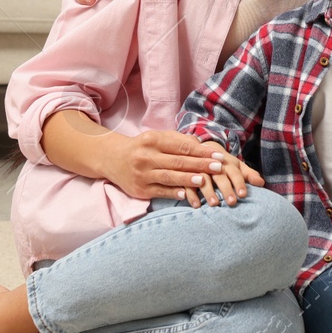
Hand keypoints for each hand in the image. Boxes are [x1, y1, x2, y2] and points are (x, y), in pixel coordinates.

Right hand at [103, 130, 231, 200]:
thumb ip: (178, 140)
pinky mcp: (139, 189)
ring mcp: (142, 174)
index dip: (201, 152)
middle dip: (200, 165)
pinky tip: (186, 194)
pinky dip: (173, 193)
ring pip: (169, 177)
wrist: (113, 159)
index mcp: (153, 140)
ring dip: (188, 179)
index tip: (218, 155)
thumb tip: (200, 145)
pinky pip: (159, 191)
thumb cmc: (142, 147)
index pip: (182, 147)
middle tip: (218, 167)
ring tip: (204, 180)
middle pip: (178, 162)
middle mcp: (146, 156)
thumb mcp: (157, 138)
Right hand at [175, 145, 266, 208]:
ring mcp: (199, 169)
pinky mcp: (187, 175)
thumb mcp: (237, 166)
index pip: (235, 173)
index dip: (239, 183)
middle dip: (226, 188)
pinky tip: (196, 205)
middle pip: (220, 176)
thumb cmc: (224, 163)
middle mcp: (213, 165)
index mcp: (227, 162)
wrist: (203, 149)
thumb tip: (262, 183)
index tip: (243, 195)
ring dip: (208, 191)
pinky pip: (187, 184)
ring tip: (214, 204)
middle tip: (231, 202)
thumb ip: (249, 174)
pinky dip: (191, 195)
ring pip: (203, 179)